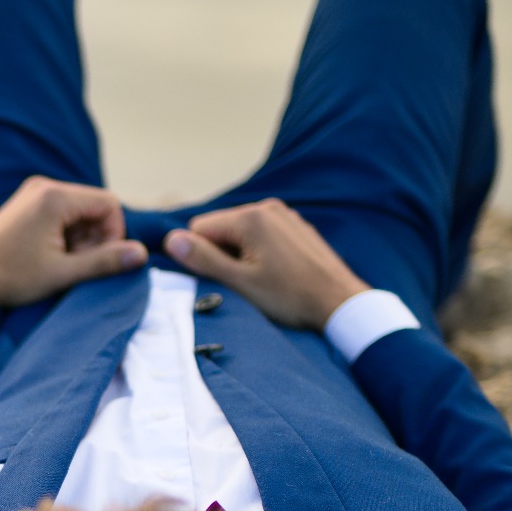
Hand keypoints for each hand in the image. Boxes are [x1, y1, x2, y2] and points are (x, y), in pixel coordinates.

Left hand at [0, 177, 148, 306]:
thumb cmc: (10, 278)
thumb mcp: (62, 274)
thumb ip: (104, 262)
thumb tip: (141, 255)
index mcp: (55, 197)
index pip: (109, 204)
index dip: (114, 234)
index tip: (100, 260)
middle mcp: (44, 187)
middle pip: (93, 206)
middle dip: (95, 237)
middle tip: (77, 266)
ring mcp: (32, 194)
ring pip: (78, 211)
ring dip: (80, 238)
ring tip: (61, 265)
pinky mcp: (24, 205)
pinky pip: (60, 214)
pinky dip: (64, 235)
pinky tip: (50, 258)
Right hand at [164, 199, 369, 329]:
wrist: (340, 302)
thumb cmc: (290, 297)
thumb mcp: (240, 283)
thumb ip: (203, 259)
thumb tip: (171, 241)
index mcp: (249, 218)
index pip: (198, 228)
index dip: (201, 256)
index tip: (223, 279)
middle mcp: (266, 208)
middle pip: (220, 228)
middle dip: (222, 254)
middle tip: (244, 282)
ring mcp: (284, 215)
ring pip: (241, 233)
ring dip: (241, 255)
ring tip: (262, 280)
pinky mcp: (295, 227)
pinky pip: (262, 235)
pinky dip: (260, 252)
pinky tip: (276, 274)